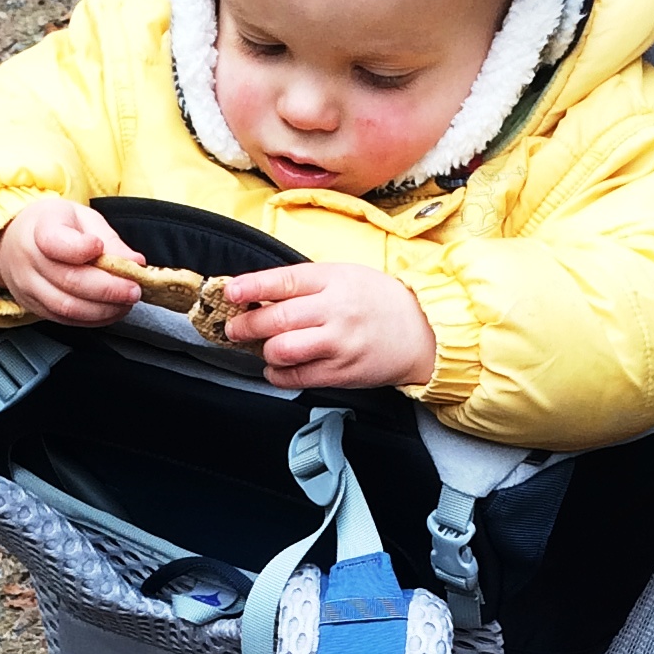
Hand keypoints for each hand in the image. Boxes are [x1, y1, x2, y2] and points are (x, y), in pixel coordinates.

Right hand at [0, 196, 143, 324]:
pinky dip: (93, 319)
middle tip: (133, 289)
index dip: (80, 248)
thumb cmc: (55, 226)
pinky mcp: (34, 307)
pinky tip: (110, 311)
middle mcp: (29, 259)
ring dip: (103, 309)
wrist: (15, 241)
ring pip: (67, 307)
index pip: (55, 242)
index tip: (99, 247)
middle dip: (108, 289)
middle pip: (68, 280)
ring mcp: (28, 287)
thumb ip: (109, 239)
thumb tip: (135, 262)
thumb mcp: (82, 218)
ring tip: (126, 303)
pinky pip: (65, 320)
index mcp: (41, 228)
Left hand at [221, 260, 438, 392]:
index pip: (283, 281)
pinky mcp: (341, 372)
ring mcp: (338, 344)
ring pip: (282, 350)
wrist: (422, 332)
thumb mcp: (345, 276)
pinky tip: (277, 368)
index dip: (251, 287)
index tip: (231, 292)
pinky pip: (296, 377)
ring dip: (263, 351)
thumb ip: (305, 285)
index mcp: (334, 280)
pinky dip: (277, 374)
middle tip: (235, 327)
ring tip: (263, 347)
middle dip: (246, 325)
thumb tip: (259, 294)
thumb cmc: (379, 301)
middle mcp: (335, 311)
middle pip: (276, 319)